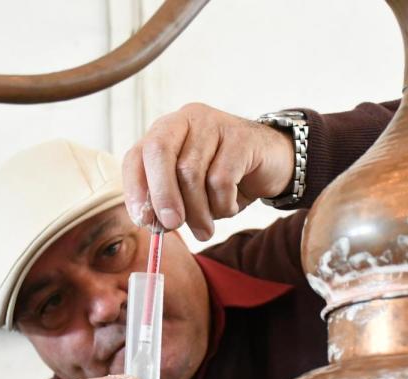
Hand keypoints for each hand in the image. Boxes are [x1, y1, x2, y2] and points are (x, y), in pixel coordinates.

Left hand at [123, 102, 294, 240]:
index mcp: (165, 132)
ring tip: (205, 228)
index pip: (136, 155)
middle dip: (162, 195)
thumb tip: (151, 222)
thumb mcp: (190, 190)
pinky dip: (222, 203)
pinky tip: (229, 207)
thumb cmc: (225, 178)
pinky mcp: (241, 137)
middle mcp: (185, 120)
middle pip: (159, 153)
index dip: (134, 189)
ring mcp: (213, 124)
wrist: (272, 163)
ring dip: (197, 211)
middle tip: (171, 225)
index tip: (142, 220)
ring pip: (191, 173)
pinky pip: (222, 179)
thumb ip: (167, 200)